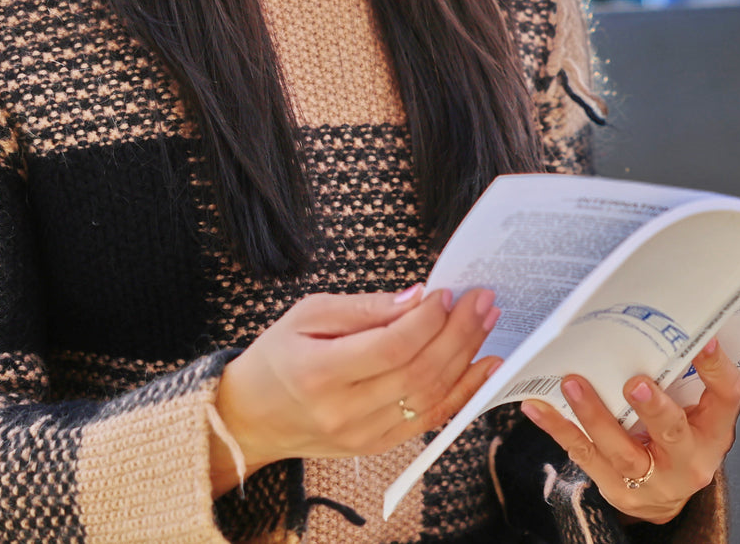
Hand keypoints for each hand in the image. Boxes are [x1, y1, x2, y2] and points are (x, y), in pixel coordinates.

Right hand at [210, 285, 501, 493]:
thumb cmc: (279, 356)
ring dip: (466, 359)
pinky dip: (461, 393)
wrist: (253, 416)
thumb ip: (363, 307)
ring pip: (429, 399)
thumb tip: (416, 297)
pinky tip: (483, 367)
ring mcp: (362, 435)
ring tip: (486, 323)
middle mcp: (342, 411)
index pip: (391, 347)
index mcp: (318, 372)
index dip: (427, 320)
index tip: (447, 293)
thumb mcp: (308, 314)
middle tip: (482, 300)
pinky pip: (428, 421)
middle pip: (418, 373)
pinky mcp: (376, 447)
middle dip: (458, 333)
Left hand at [519, 338, 739, 524]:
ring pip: (621, 450)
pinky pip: (584, 455)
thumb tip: (666, 319)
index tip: (704, 341)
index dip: (716, 369)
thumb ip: (687, 374)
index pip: (726, 397)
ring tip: (573, 383)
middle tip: (635, 382)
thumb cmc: (681, 439)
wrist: (667, 496)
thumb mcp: (699, 411)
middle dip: (653, 408)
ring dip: (594, 415)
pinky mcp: (616, 488)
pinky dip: (559, 428)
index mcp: (714, 431)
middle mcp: (687, 460)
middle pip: (673, 432)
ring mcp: (651, 480)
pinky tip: (537, 407)